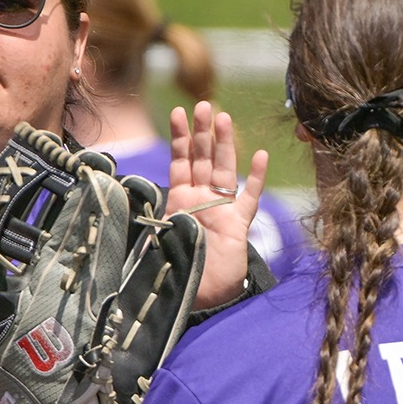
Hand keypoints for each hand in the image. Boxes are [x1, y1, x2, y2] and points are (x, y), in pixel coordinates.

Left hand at [166, 101, 267, 308]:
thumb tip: (142, 205)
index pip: (181, 162)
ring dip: (225, 144)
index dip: (180, 138)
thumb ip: (158, 220)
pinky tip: (260, 156)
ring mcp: (222, 209)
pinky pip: (249, 199)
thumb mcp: (160, 241)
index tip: (179, 112)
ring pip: (224, 170)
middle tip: (204, 105)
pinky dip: (256, 178)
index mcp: (180, 201)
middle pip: (203, 158)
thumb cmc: (178, 271)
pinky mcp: (238, 225)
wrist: (201, 298)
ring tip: (224, 118)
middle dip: (203, 131)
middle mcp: (201, 200)